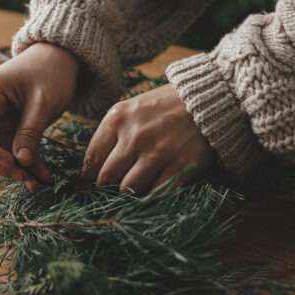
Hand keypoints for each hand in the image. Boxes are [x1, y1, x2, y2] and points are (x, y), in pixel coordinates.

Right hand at [0, 43, 79, 190]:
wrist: (61, 58)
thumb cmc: (51, 72)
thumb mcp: (42, 103)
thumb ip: (29, 133)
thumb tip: (20, 162)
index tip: (11, 165)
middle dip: (4, 164)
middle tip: (26, 179)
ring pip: (0, 150)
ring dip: (17, 167)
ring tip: (37, 183)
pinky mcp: (11, 124)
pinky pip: (14, 147)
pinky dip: (26, 160)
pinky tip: (41, 175)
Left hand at [83, 83, 214, 194]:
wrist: (207, 99)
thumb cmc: (165, 106)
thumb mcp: (132, 109)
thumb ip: (112, 134)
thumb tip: (92, 170)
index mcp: (117, 118)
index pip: (91, 158)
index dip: (88, 177)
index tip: (90, 185)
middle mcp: (134, 136)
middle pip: (107, 178)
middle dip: (107, 187)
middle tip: (111, 190)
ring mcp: (158, 152)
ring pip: (129, 189)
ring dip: (129, 192)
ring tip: (135, 187)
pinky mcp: (180, 165)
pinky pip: (156, 193)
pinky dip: (151, 196)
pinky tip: (153, 189)